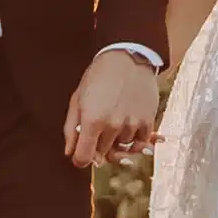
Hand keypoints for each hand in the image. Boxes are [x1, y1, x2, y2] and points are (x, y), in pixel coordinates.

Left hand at [60, 48, 166, 170]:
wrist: (127, 58)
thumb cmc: (99, 76)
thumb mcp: (78, 99)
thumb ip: (71, 129)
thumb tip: (69, 153)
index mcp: (92, 121)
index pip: (84, 158)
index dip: (80, 159)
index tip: (81, 154)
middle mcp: (113, 126)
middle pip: (103, 154)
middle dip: (98, 147)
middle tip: (98, 130)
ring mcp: (132, 124)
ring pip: (121, 148)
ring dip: (116, 140)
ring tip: (114, 119)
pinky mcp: (147, 121)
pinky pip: (139, 142)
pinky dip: (133, 139)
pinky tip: (128, 124)